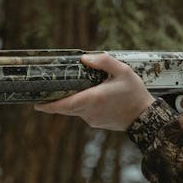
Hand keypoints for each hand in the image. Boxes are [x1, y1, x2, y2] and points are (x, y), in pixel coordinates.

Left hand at [33, 52, 156, 130]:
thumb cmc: (134, 92)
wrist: (145, 117)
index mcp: (93, 99)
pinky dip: (83, 104)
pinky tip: (94, 96)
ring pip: (75, 109)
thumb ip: (103, 62)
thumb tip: (84, 59)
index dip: (49, 106)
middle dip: (55, 100)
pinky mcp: (96, 123)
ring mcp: (92, 120)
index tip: (36, 104)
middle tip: (47, 90)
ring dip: (73, 99)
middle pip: (65, 107)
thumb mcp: (123, 71)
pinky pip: (84, 113)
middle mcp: (89, 112)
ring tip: (82, 87)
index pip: (64, 105)